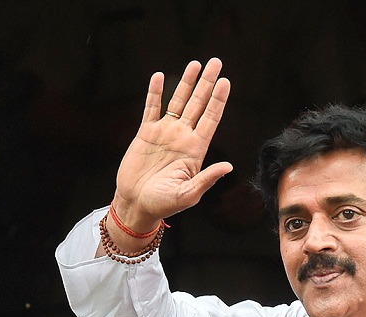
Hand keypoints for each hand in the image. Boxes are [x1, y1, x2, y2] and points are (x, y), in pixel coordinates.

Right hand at [112, 58, 232, 232]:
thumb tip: (228, 166)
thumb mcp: (188, 194)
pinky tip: (159, 77)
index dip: (218, 100)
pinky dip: (155, 93)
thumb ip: (207, 178)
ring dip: (186, 82)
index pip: (211, 119)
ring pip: (178, 101)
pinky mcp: (145, 134)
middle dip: (207, 83)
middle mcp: (183, 137)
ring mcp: (165, 133)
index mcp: (196, 149)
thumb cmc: (164, 204)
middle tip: (216, 62)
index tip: (226, 82)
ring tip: (195, 64)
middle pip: (198, 103)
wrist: (137, 204)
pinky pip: (151, 108)